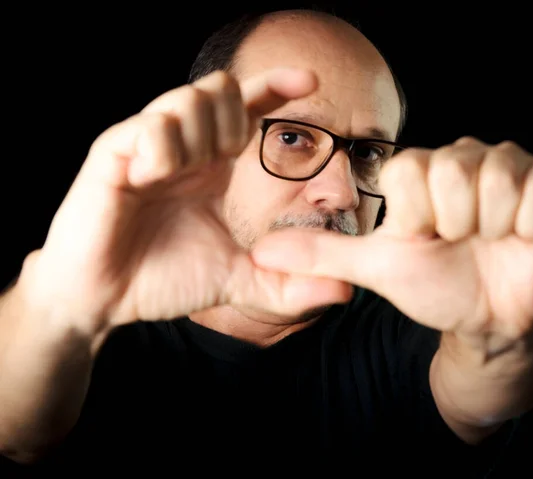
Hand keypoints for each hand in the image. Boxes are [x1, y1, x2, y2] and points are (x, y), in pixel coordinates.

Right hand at [25, 68, 351, 333]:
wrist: (104, 299)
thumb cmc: (165, 280)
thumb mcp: (237, 282)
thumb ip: (287, 285)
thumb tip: (346, 291)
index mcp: (211, 166)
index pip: (246, 108)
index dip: (276, 86)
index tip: (312, 79)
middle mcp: (182, 147)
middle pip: (220, 88)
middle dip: (236, 114)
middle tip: (226, 158)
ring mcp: (146, 147)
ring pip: (188, 99)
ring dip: (201, 132)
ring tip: (185, 172)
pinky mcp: (113, 156)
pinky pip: (147, 126)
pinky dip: (163, 148)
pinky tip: (155, 178)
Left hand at [252, 137, 532, 346]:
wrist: (489, 319)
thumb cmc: (435, 288)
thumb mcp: (377, 268)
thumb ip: (322, 254)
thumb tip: (261, 254)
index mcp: (420, 169)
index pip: (409, 169)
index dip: (416, 218)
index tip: (427, 238)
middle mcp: (464, 157)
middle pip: (450, 172)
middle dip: (451, 226)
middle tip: (459, 242)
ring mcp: (510, 165)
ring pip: (494, 181)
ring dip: (488, 230)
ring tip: (488, 241)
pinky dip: (525, 230)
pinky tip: (518, 238)